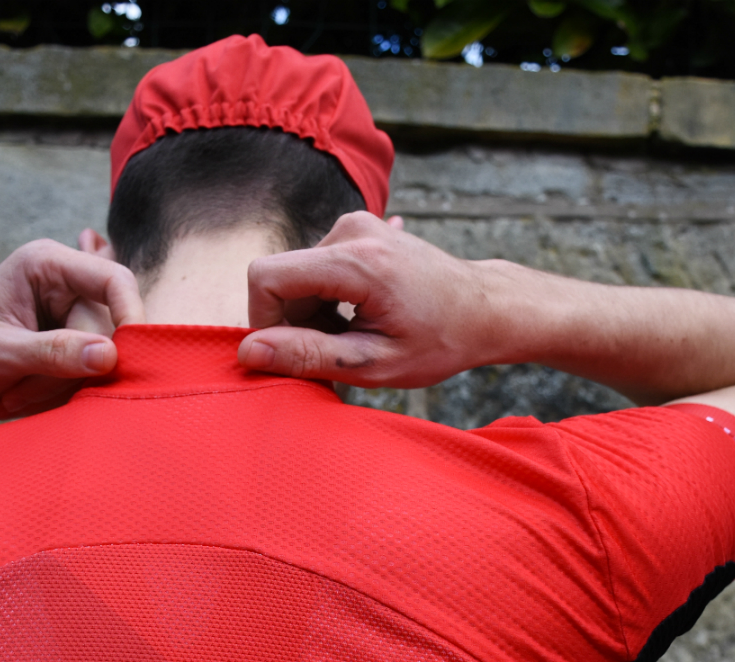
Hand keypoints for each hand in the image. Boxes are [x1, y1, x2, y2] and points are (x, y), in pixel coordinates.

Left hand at [0, 238, 143, 417]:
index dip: (130, 314)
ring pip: (101, 358)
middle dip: (68, 371)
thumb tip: (110, 356)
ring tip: (15, 396)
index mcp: (45, 264)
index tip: (127, 356)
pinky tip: (26, 395)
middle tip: (20, 396)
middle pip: (105, 330)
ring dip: (62, 387)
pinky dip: (63, 391)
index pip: (112, 279)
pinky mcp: (77, 341)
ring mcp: (73, 313)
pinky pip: (91, 371)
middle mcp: (66, 283)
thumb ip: (53, 352)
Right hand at [239, 212, 499, 388]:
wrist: (484, 309)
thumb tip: (249, 351)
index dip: (266, 322)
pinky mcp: (358, 229)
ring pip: (297, 275)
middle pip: (281, 279)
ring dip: (315, 314)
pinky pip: (317, 266)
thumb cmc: (440, 340)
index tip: (296, 352)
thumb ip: (309, 355)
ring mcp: (355, 224)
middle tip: (342, 351)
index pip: (266, 278)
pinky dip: (328, 299)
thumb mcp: (375, 363)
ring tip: (358, 334)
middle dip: (297, 323)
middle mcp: (351, 229)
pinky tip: (364, 314)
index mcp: (355, 261)